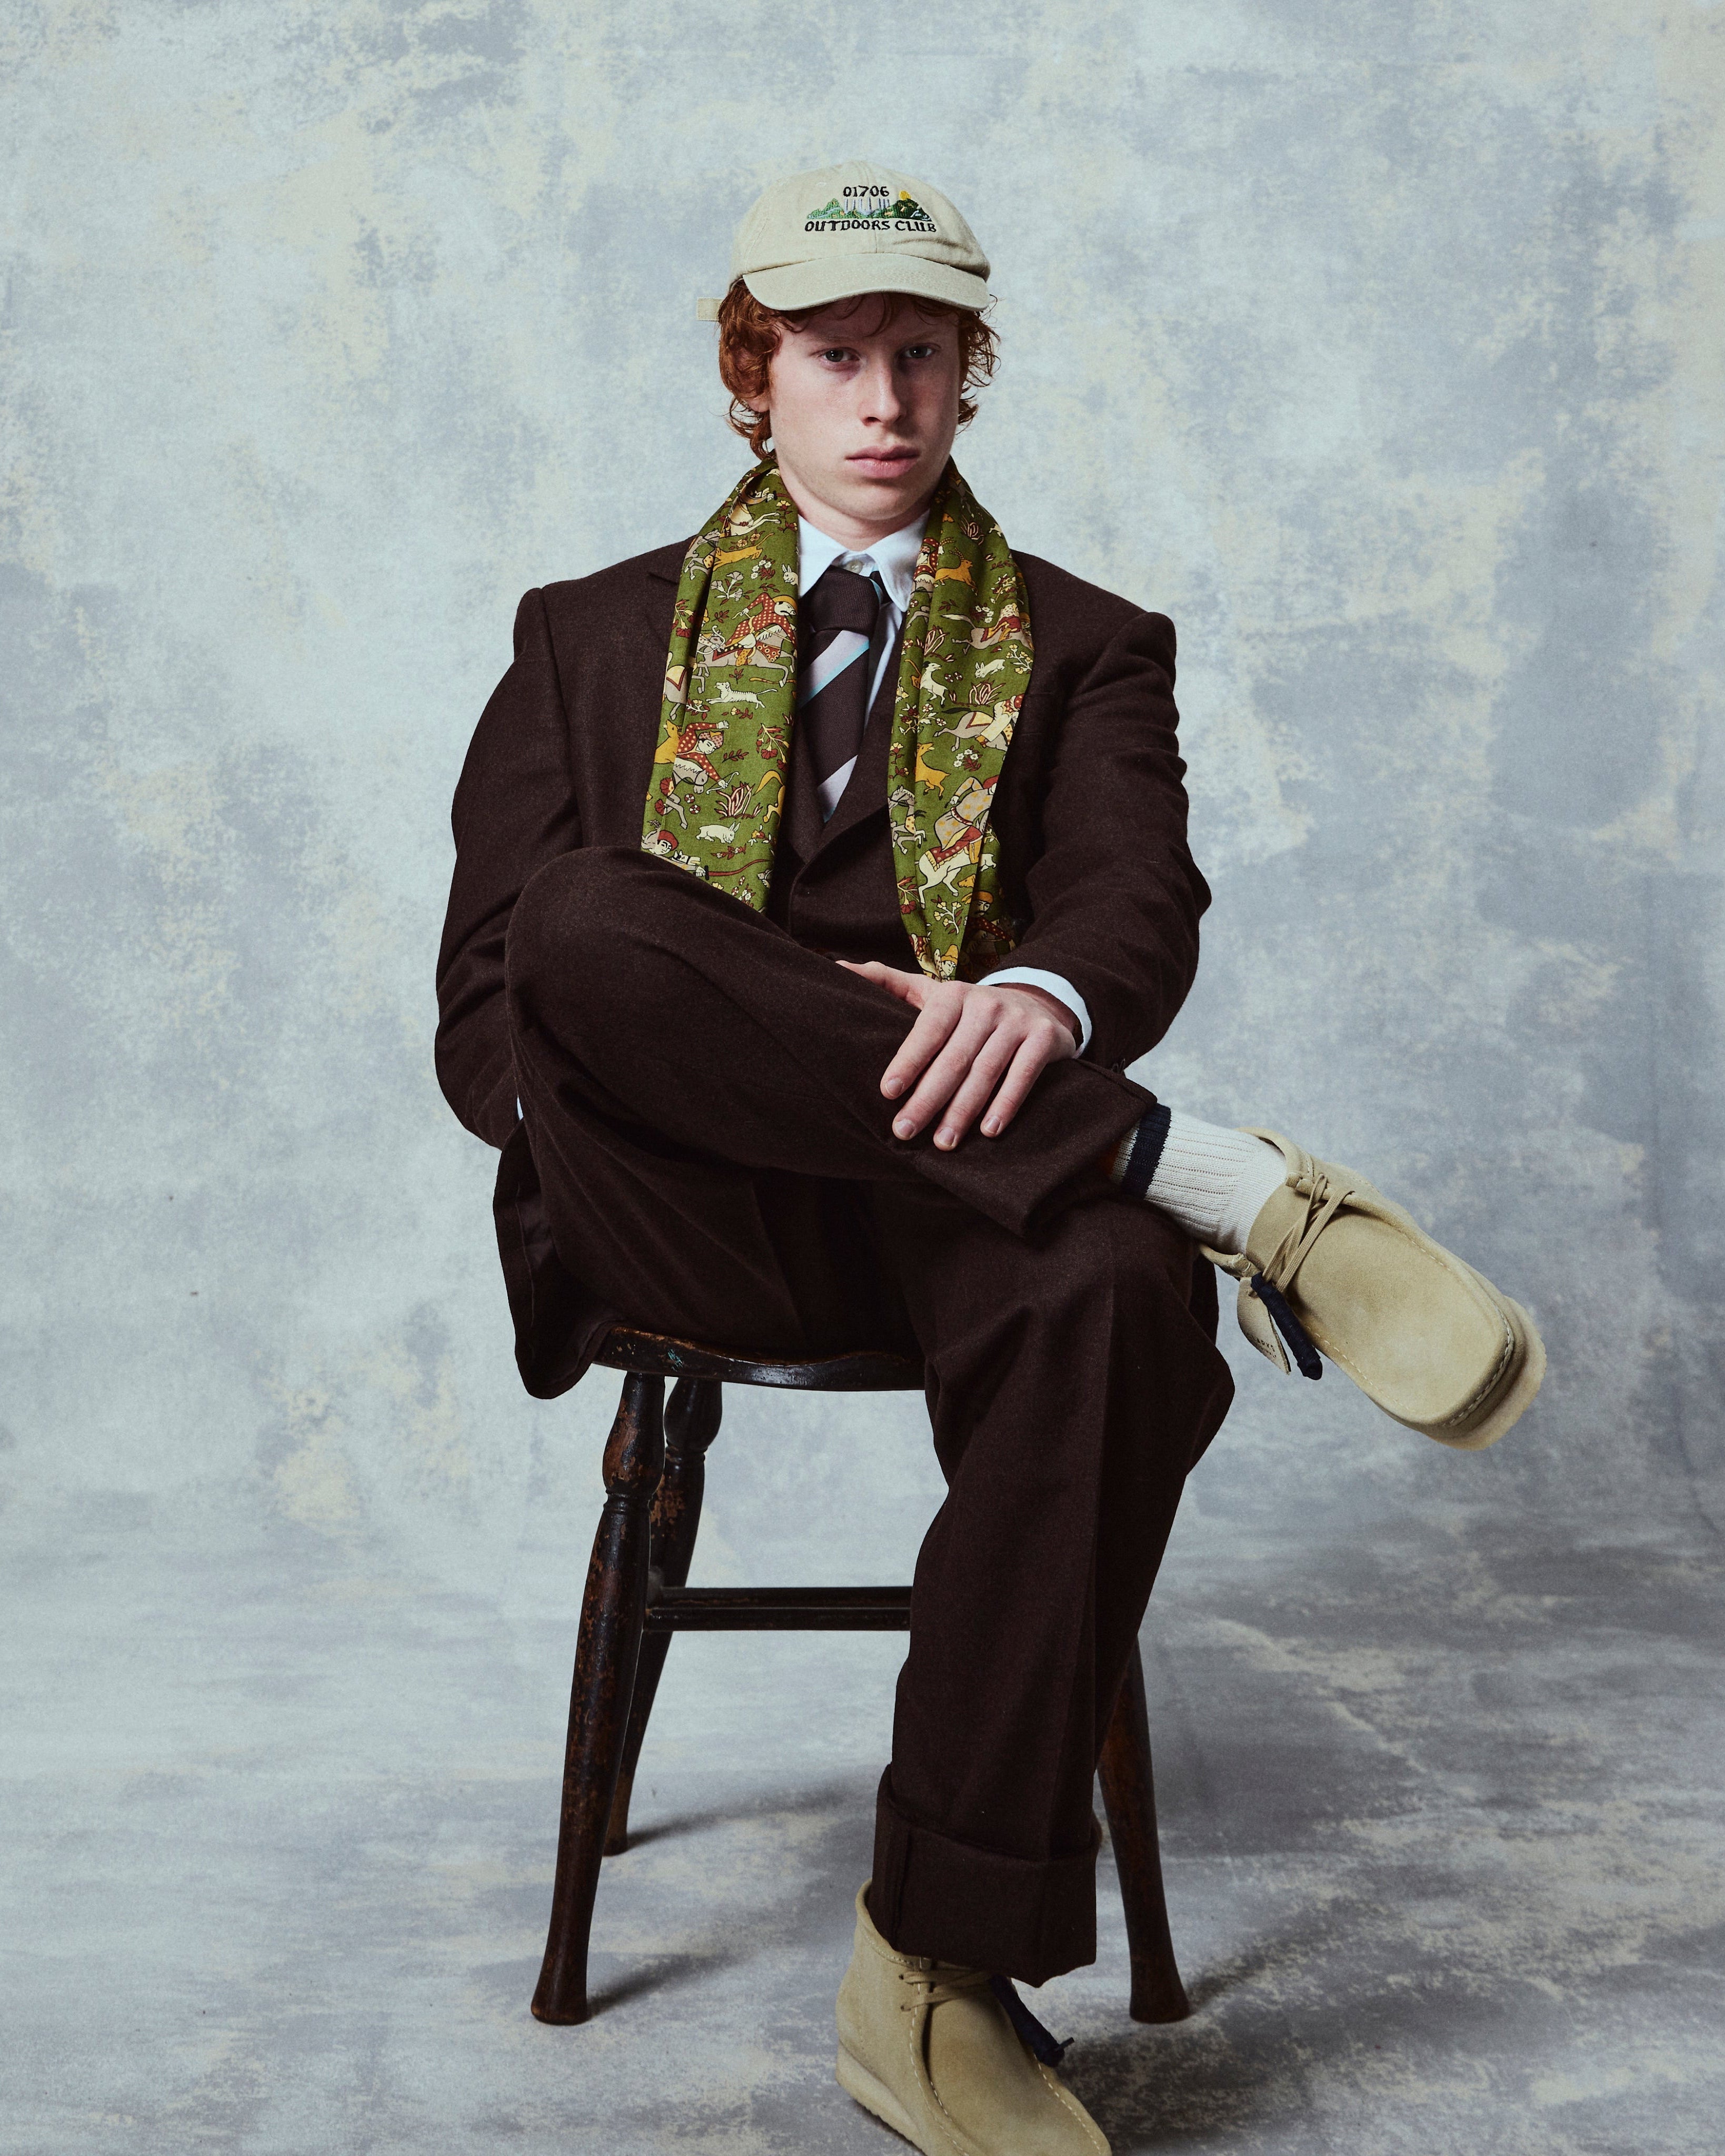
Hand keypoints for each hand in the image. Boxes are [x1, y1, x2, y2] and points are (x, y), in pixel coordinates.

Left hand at [837, 961, 1079, 1149]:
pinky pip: (1023, 1076)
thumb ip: (885, 981)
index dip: (908, 1061)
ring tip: (943, 1142)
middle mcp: (986, 1004)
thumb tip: (834, 967)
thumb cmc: (969, 1009)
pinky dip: (1006, 1104)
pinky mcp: (1044, 1039)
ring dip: (963, 1110)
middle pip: (954, 1058)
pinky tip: (989, 1130)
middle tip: (905, 1131)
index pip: (927, 1031)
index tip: (887, 1092)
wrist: (1039, 1003)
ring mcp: (1017, 1021)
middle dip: (928, 1098)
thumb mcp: (930, 991)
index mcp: (953, 995)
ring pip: (986, 1071)